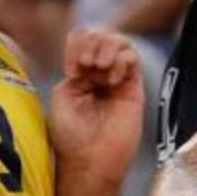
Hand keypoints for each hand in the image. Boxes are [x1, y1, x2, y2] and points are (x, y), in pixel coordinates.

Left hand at [48, 27, 146, 195]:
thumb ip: (75, 69)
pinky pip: (132, 59)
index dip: (77, 44)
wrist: (90, 160)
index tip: (72, 70)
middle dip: (92, 42)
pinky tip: (112, 80)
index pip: (82, 39)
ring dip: (107, 46)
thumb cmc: (72, 135)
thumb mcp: (62, 95)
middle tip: (86, 64)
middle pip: (101, 35)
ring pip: (120, 42)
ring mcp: (117, 80)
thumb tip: (91, 58)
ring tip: (99, 66)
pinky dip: (121, 61)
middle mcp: (98, 73)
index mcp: (79, 73)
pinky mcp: (134, 88)